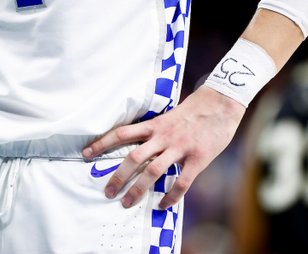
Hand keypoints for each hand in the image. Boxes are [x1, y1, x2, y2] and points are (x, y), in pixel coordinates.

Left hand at [82, 85, 245, 208]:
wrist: (221, 103)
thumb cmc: (195, 110)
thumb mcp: (170, 115)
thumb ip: (155, 130)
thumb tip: (139, 143)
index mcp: (155, 125)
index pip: (122, 133)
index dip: (102, 143)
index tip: (86, 153)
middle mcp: (164, 136)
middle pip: (134, 157)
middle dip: (118, 176)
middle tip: (108, 191)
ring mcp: (180, 148)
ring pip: (153, 172)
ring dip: (138, 189)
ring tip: (126, 203)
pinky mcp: (198, 158)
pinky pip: (181, 182)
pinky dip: (170, 197)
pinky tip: (162, 205)